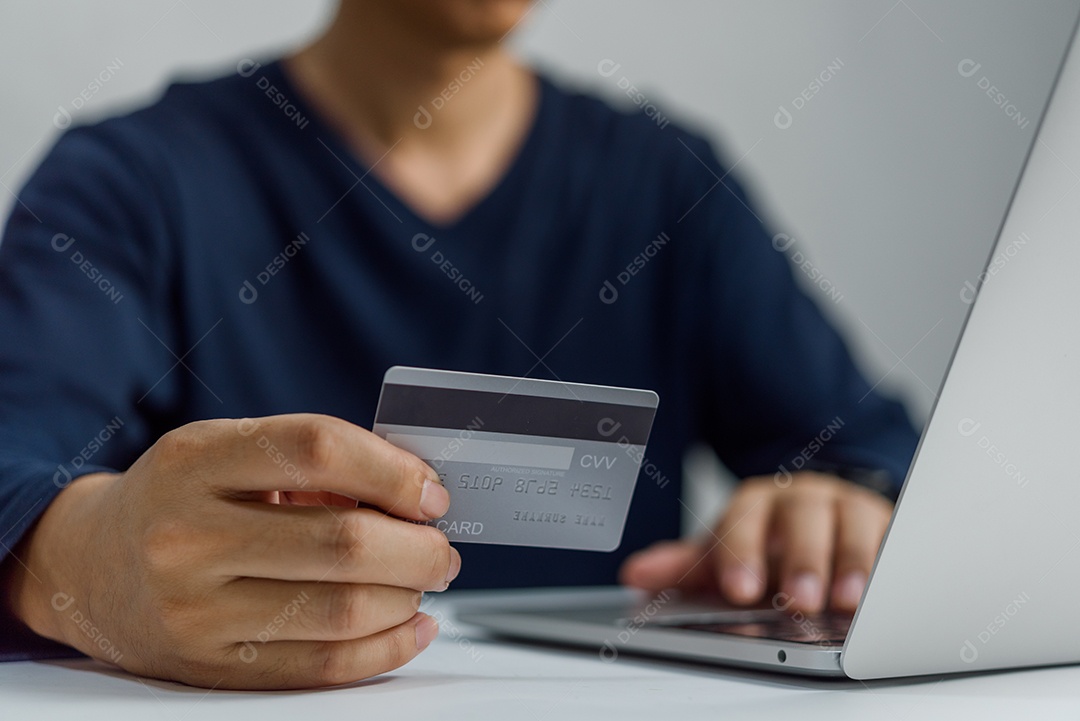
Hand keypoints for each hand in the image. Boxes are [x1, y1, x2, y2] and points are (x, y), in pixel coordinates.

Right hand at [2, 414, 459, 688]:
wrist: (89, 565)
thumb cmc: (177, 499)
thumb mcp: (224, 450)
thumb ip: (311, 460)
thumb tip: (414, 491)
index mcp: (195, 461)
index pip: (317, 450)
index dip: (393, 471)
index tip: (430, 492)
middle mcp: (188, 537)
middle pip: (343, 542)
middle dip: (419, 547)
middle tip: (442, 546)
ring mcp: (196, 611)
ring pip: (342, 610)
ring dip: (408, 595)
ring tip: (422, 579)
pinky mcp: (211, 667)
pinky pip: (323, 667)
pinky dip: (386, 648)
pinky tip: (410, 625)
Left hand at [618, 472, 892, 612]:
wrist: (821, 512)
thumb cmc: (770, 538)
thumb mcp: (726, 551)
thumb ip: (685, 565)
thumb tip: (635, 576)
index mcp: (757, 501)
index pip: (744, 519)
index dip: (740, 553)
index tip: (739, 589)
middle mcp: (803, 497)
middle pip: (803, 518)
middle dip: (801, 559)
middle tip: (799, 599)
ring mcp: (848, 506)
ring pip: (854, 524)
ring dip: (854, 563)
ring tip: (849, 601)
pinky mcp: (888, 522)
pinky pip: (896, 537)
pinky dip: (896, 562)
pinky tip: (896, 589)